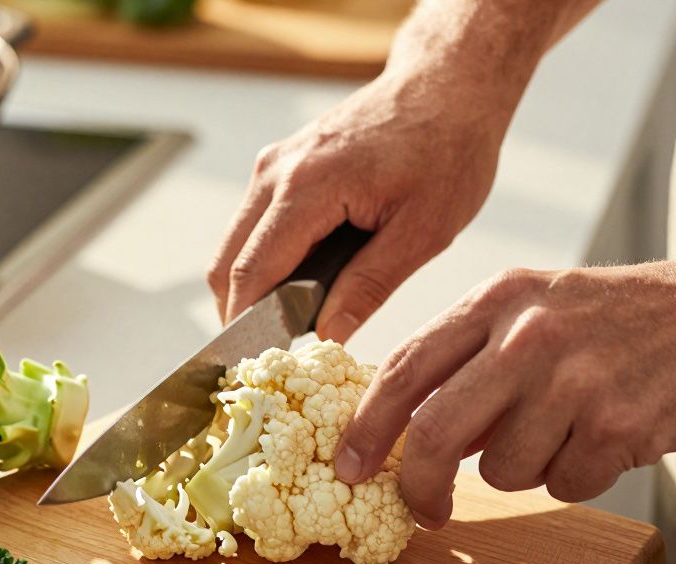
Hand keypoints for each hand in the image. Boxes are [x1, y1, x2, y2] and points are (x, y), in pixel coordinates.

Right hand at [207, 70, 509, 338]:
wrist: (448, 84)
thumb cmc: (448, 149)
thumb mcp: (424, 230)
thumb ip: (369, 286)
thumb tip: (326, 336)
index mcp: (308, 187)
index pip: (251, 272)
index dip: (246, 326)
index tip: (254, 366)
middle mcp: (276, 172)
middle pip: (226, 262)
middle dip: (239, 314)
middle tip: (270, 357)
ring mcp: (274, 164)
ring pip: (235, 244)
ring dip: (251, 287)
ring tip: (289, 325)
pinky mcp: (281, 164)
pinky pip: (254, 224)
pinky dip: (264, 260)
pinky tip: (301, 284)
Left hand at [333, 244, 675, 528]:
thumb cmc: (625, 318)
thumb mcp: (537, 309)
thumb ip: (472, 360)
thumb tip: (411, 431)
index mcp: (497, 300)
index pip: (405, 368)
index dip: (366, 425)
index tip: (349, 465)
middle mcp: (528, 335)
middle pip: (436, 431)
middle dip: (418, 484)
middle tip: (421, 509)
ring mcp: (575, 379)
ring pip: (503, 470)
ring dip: (526, 470)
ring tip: (569, 429)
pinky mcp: (620, 424)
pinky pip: (564, 484)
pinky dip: (578, 476)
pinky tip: (608, 436)